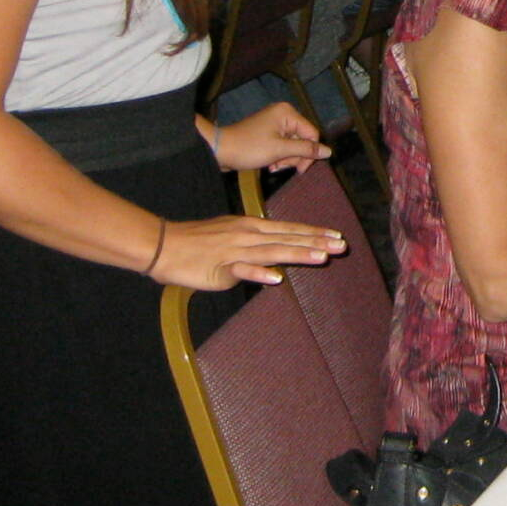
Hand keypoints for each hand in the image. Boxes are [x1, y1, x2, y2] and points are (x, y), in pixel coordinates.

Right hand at [152, 214, 344, 290]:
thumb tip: (275, 255)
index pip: (289, 229)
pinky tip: (276, 278)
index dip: (314, 233)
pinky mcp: (220, 267)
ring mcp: (235, 250)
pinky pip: (242, 270)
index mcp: (252, 227)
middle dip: (316, 242)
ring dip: (298, 254)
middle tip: (342, 245)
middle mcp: (248, 235)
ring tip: (322, 258)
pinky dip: (259, 274)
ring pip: (272, 251)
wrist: (164, 244)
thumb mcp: (232, 236)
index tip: (337, 236)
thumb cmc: (197, 242)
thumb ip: (255, 244)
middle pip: (287, 238)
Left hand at [212, 103, 331, 172]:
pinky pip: (283, 145)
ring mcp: (275, 123)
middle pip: (303, 139)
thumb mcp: (279, 150)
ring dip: (286, 159)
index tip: (300, 169)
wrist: (220, 150)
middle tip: (281, 167)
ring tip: (273, 166)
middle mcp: (283, 114)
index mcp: (288, 113)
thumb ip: (306, 150)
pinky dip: (279, 156)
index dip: (309, 153)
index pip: (312, 134)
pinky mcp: (268, 132)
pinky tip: (270, 164)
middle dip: (294, 156)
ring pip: (293, 145)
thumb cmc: (249, 148)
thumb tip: (329, 151)